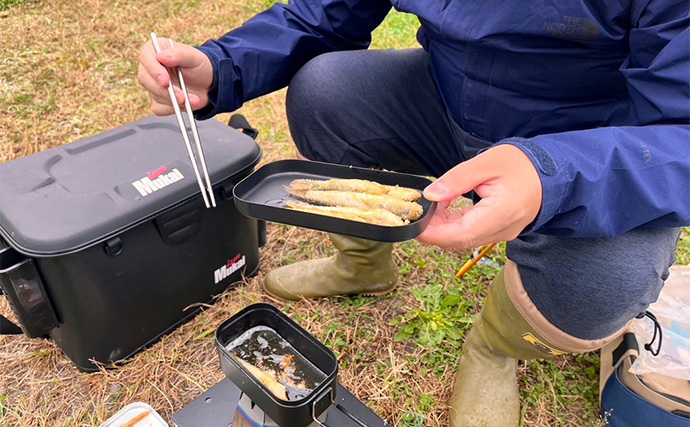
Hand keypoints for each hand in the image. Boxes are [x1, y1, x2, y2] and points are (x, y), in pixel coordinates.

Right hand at [138, 38, 212, 114]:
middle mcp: (150, 67)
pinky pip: (159, 108)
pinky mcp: (157, 100)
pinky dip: (173, 109)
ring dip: (175, 101)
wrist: (208, 83)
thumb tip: (161, 56)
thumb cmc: (199, 66)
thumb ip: (179, 55)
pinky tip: (186, 105)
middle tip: (182, 97)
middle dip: (165, 90)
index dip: (154, 70)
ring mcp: (152, 85)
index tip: (165, 81)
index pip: (146, 58)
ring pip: (154, 95)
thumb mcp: (194, 57)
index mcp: (154, 50)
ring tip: (194, 100)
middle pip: (146, 79)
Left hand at [417, 145, 541, 249]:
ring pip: (463, 240)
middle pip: (459, 240)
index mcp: (502, 213)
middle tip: (418, 210)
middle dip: (434, 229)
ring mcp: (502, 234)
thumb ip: (457, 180)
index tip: (414, 223)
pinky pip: (471, 235)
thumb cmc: (521, 164)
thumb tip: (430, 195)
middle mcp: (503, 230)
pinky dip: (454, 225)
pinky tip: (446, 208)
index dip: (434, 233)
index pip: (461, 234)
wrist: (549, 172)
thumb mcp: (486, 163)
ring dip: (443, 228)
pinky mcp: (499, 232)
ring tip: (432, 206)